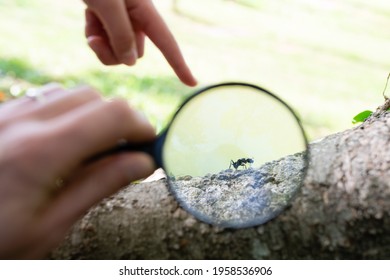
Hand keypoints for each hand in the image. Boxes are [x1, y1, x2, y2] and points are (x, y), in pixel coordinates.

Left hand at [0, 84, 155, 258]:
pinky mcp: (0, 116)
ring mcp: (7, 114)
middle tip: (124, 151)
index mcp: (41, 152)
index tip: (148, 146)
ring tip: (96, 146)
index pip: (111, 114)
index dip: (140, 126)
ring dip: (95, 114)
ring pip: (72, 93)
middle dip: (120, 120)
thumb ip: (100, 185)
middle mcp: (23, 122)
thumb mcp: (52, 224)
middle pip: (94, 97)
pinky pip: (46, 98)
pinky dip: (70, 111)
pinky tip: (67, 139)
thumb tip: (142, 162)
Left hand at [83, 0, 196, 86]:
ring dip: (101, 44)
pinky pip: (106, 43)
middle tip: (94, 37)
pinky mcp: (110, 20)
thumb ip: (121, 34)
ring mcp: (124, 20)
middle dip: (113, 52)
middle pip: (133, 54)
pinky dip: (94, 36)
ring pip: (119, 52)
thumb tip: (131, 62)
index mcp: (145, 11)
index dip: (180, 65)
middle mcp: (138, 19)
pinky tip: (88, 17)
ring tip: (90, 18)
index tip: (192, 83)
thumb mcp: (106, 4)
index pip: (167, 44)